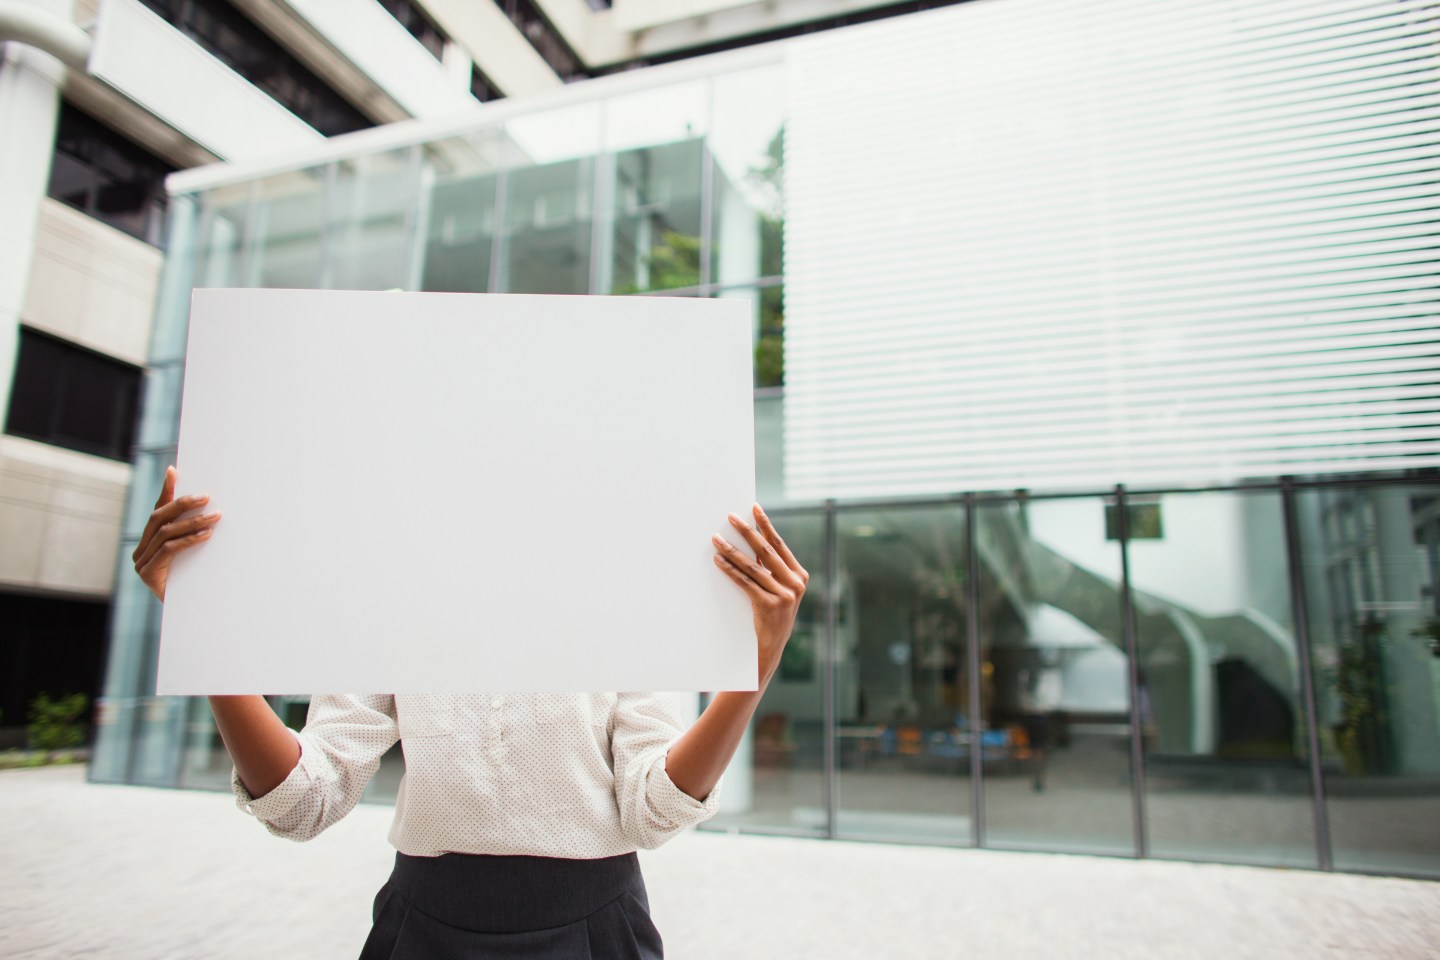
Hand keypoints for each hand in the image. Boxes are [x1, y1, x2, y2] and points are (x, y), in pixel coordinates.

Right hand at [133, 465, 220, 601]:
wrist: (188, 615)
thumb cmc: (194, 581)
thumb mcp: (193, 553)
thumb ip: (192, 533)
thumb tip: (210, 507)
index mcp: (148, 540)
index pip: (158, 509)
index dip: (166, 491)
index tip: (173, 471)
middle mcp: (141, 549)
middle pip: (159, 517)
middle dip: (183, 504)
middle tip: (207, 497)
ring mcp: (141, 562)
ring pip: (166, 533)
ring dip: (193, 522)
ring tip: (215, 517)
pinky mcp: (148, 574)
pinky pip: (169, 550)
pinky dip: (188, 540)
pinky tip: (206, 535)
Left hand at [711, 504, 808, 687]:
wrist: (772, 646)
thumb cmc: (774, 614)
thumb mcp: (781, 590)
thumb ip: (773, 569)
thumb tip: (753, 543)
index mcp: (800, 575)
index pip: (779, 544)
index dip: (765, 524)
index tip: (754, 508)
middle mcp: (794, 583)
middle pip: (765, 551)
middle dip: (746, 531)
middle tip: (730, 517)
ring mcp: (783, 595)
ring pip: (752, 566)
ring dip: (731, 550)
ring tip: (716, 539)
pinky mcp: (768, 606)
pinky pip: (745, 582)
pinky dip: (729, 570)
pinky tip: (718, 561)